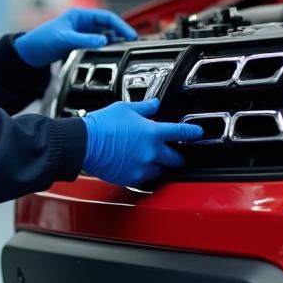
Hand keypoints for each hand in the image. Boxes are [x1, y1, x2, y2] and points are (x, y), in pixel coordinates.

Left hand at [14, 8, 137, 67]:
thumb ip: (84, 39)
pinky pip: (98, 43)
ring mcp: (82, 33)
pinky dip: (106, 46)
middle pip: (108, 25)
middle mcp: (83, 22)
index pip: (106, 17)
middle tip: (132, 42)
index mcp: (80, 15)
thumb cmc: (42, 40)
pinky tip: (111, 52)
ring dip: (115, 40)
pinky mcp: (80, 43)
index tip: (130, 35)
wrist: (29, 53)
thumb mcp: (64, 39)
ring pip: (104, 34)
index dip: (120, 25)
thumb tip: (104, 40)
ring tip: (125, 47)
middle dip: (121, 32)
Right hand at [81, 99, 203, 185]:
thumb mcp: (124, 108)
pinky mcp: (131, 178)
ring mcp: (142, 167)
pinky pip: (144, 178)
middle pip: (175, 159)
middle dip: (176, 156)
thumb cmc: (102, 125)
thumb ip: (144, 107)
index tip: (198, 133)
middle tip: (173, 154)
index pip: (180, 132)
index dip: (192, 132)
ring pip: (160, 171)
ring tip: (150, 161)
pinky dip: (143, 173)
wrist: (85, 144)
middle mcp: (151, 152)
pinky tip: (136, 166)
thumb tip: (154, 104)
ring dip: (159, 166)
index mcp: (152, 133)